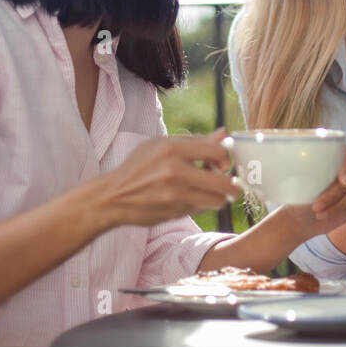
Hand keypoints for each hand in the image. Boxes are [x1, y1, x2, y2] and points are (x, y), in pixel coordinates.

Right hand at [100, 130, 241, 227]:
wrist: (113, 196)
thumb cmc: (138, 166)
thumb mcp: (162, 145)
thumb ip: (196, 141)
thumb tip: (224, 134)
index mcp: (172, 148)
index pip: (218, 151)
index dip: (226, 158)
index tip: (222, 163)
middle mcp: (175, 172)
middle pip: (224, 182)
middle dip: (232, 184)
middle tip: (230, 183)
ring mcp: (175, 195)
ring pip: (218, 200)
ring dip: (220, 197)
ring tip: (213, 192)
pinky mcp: (175, 212)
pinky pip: (202, 209)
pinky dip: (203, 205)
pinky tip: (194, 198)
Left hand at [281, 148, 345, 238]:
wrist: (304, 217)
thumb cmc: (300, 196)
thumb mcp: (301, 183)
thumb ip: (310, 173)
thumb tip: (307, 166)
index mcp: (335, 157)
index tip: (343, 182)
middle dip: (334, 194)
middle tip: (316, 206)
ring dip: (338, 204)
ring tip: (319, 212)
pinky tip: (330, 213)